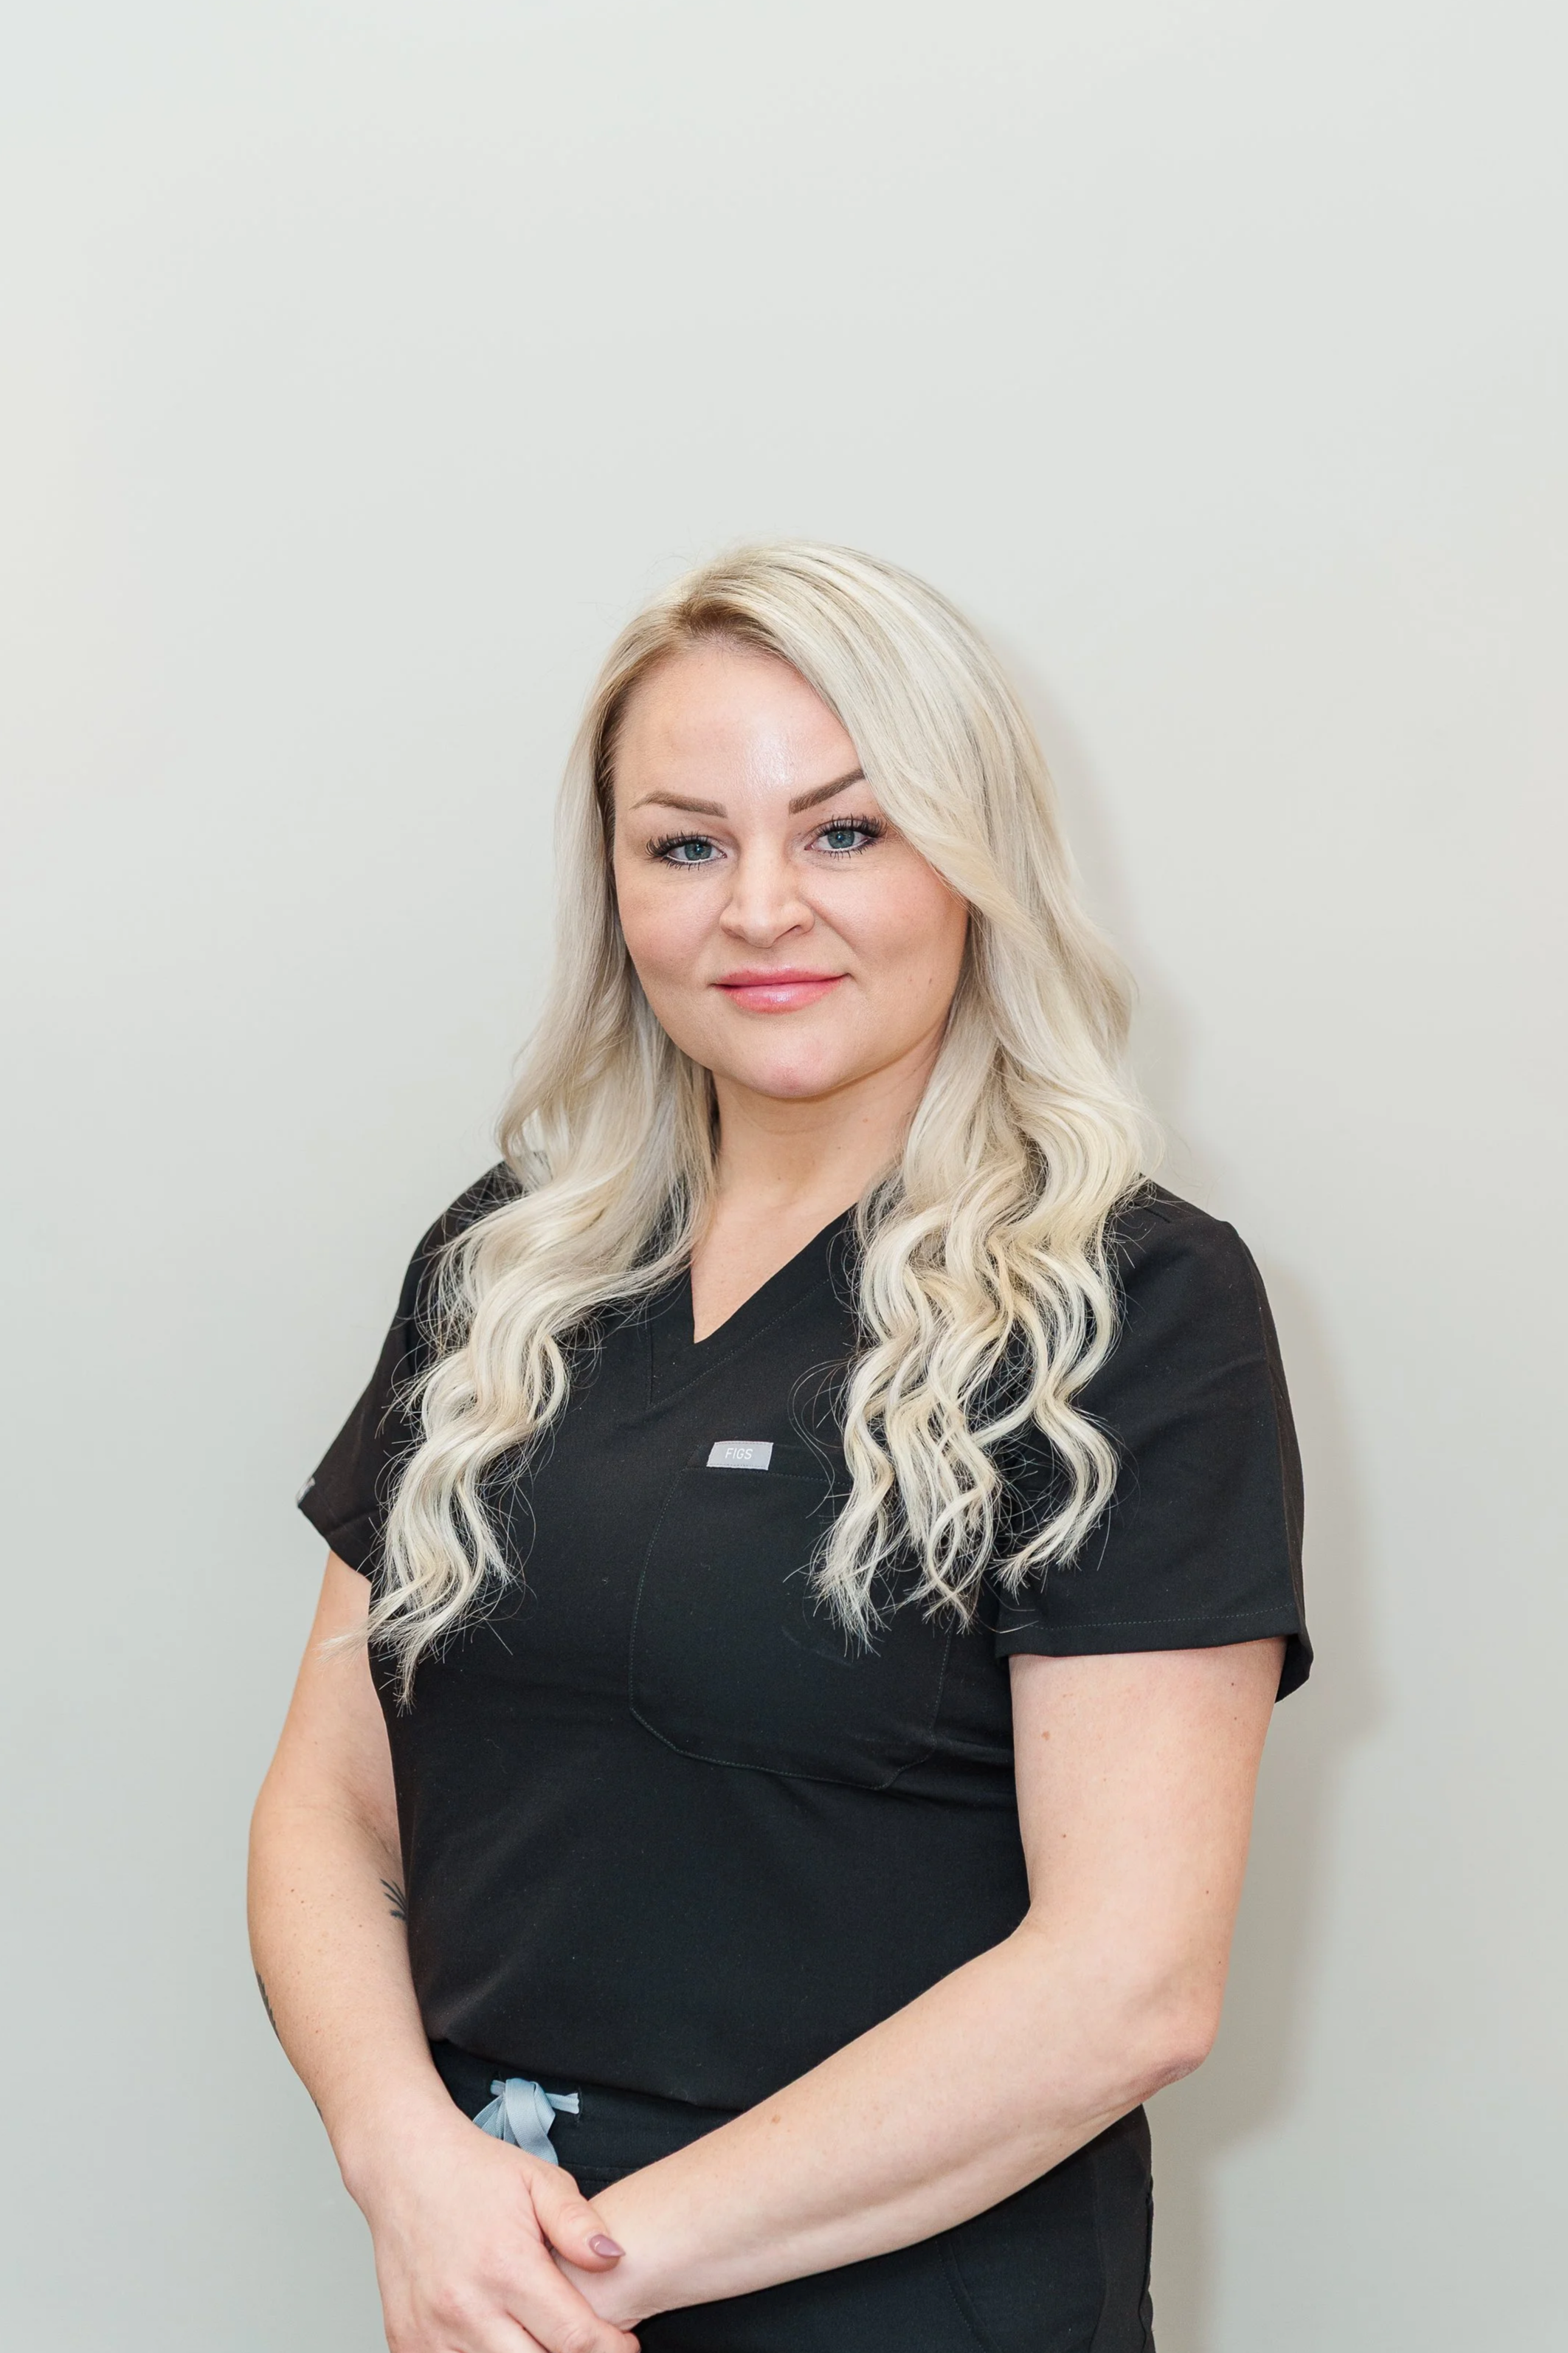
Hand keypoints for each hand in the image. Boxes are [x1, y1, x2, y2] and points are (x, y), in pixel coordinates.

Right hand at [353, 2101, 640, 2352]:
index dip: (609, 2348)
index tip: (623, 2342)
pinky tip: (501, 2337)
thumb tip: (614, 2259)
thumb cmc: (473, 2172)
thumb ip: (577, 2223)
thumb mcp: (539, 2180)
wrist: (403, 2165)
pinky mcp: (406, 2340)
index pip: (574, 2338)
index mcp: (505, 2266)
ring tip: (541, 2332)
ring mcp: (431, 2330)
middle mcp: (466, 2307)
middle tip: (584, 2338)